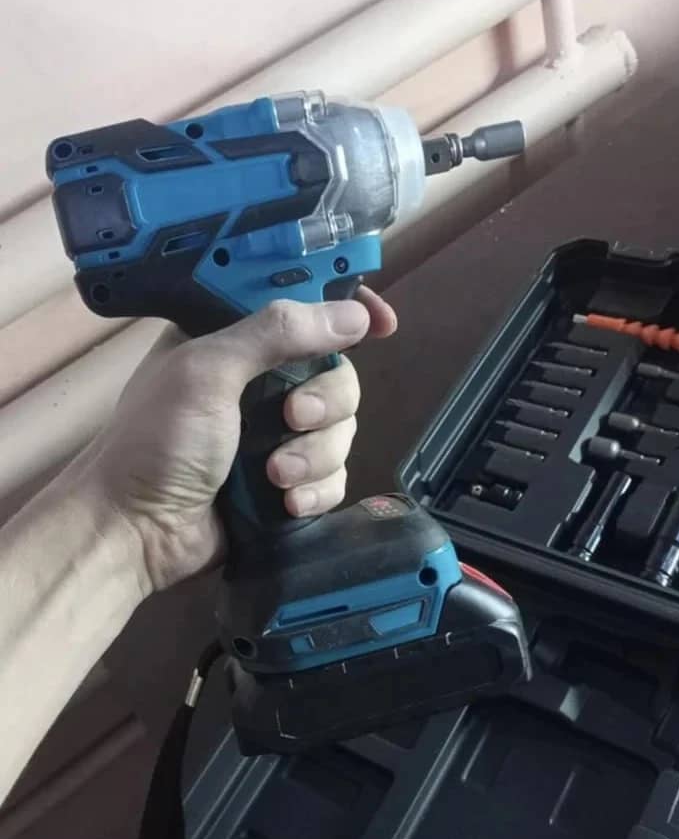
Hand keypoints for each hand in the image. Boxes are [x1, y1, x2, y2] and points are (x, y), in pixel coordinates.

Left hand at [89, 288, 395, 594]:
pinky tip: (288, 503)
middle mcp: (262, 380)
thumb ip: (277, 333)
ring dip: (314, 454)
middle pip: (338, 372)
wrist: (136, 532)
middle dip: (326, 400)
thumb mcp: (207, 371)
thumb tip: (355, 315)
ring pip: (342, 428)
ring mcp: (277, 434)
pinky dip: (318, 489)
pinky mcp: (289, 482)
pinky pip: (335, 476)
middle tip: (293, 417)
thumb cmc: (158, 439)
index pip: (305, 306)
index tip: (381, 324)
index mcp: (235, 338)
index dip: (345, 311)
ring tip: (275, 476)